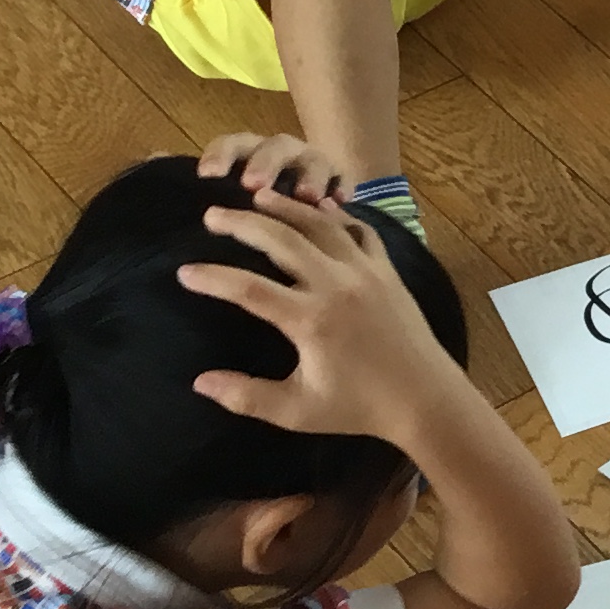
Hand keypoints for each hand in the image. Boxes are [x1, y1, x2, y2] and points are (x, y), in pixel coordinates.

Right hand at [176, 187, 466, 441]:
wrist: (425, 398)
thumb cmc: (359, 408)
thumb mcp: (297, 411)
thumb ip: (246, 396)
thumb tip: (199, 383)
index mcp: (311, 320)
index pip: (248, 289)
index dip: (213, 278)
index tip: (184, 272)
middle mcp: (337, 286)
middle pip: (281, 239)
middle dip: (242, 223)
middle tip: (212, 215)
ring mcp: (366, 273)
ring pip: (321, 225)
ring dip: (286, 208)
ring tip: (257, 197)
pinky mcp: (387, 271)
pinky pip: (360, 231)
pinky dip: (336, 216)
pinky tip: (318, 209)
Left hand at [198, 131, 349, 205]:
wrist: (295, 207)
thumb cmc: (248, 202)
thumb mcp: (218, 191)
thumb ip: (188, 178)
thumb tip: (148, 159)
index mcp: (247, 153)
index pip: (232, 143)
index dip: (220, 155)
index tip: (207, 176)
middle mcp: (280, 153)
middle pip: (274, 147)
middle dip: (265, 164)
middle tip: (253, 187)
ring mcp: (311, 165)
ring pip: (313, 161)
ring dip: (308, 176)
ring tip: (305, 198)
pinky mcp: (337, 181)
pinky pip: (342, 180)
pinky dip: (340, 188)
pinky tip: (339, 204)